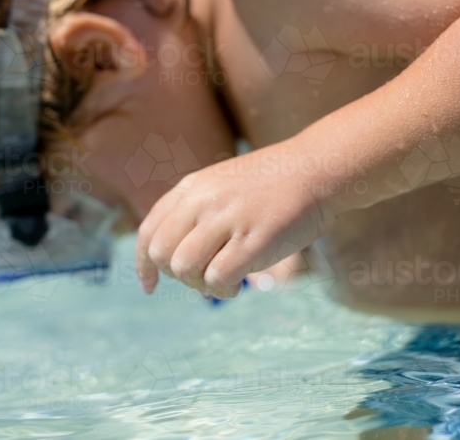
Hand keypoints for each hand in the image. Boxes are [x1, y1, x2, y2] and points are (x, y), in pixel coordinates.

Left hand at [135, 142, 336, 298]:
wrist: (316, 169)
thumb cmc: (272, 184)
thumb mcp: (222, 184)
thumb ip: (196, 211)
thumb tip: (176, 259)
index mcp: (191, 188)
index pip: (149, 232)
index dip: (144, 265)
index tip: (150, 286)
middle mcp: (202, 201)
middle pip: (162, 254)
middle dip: (177, 276)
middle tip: (204, 275)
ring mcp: (226, 219)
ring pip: (185, 268)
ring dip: (200, 284)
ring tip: (224, 278)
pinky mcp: (252, 240)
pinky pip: (218, 278)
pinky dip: (223, 289)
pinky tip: (239, 283)